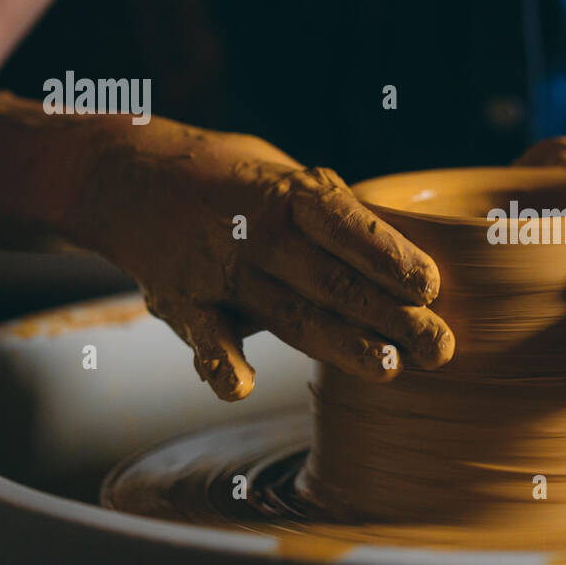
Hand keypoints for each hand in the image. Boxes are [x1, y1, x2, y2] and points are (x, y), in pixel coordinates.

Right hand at [67, 118, 453, 399]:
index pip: (347, 226)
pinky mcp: (181, 303)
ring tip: (388, 368)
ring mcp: (218, 271)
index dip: (390, 256)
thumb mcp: (289, 180)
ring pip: (287, 314)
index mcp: (290, 196)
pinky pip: (203, 336)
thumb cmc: (236, 184)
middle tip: (440, 346)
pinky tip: (239, 388)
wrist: (126, 176)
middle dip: (390, 315)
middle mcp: (257, 233)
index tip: (432, 286)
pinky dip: (218, 362)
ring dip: (338, 343)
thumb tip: (407, 259)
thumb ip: (341, 222)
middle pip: (333, 280)